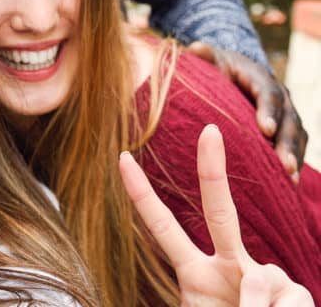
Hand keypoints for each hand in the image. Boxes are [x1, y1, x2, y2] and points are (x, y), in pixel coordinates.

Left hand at [119, 124, 313, 305]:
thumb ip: (213, 302)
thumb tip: (256, 280)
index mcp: (195, 273)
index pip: (163, 227)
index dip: (141, 195)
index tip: (121, 158)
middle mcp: (229, 265)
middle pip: (219, 212)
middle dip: (212, 171)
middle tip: (210, 129)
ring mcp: (264, 276)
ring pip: (257, 283)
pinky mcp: (296, 292)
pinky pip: (287, 303)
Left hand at [187, 41, 306, 180]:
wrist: (230, 71)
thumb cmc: (215, 68)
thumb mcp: (209, 59)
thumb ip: (204, 56)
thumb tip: (195, 48)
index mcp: (261, 78)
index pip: (269, 94)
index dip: (269, 111)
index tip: (265, 129)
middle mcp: (280, 96)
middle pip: (290, 120)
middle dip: (287, 143)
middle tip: (284, 165)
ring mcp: (286, 114)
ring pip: (297, 136)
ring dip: (294, 157)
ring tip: (289, 179)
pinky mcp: (285, 131)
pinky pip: (294, 148)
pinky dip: (292, 164)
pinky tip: (288, 186)